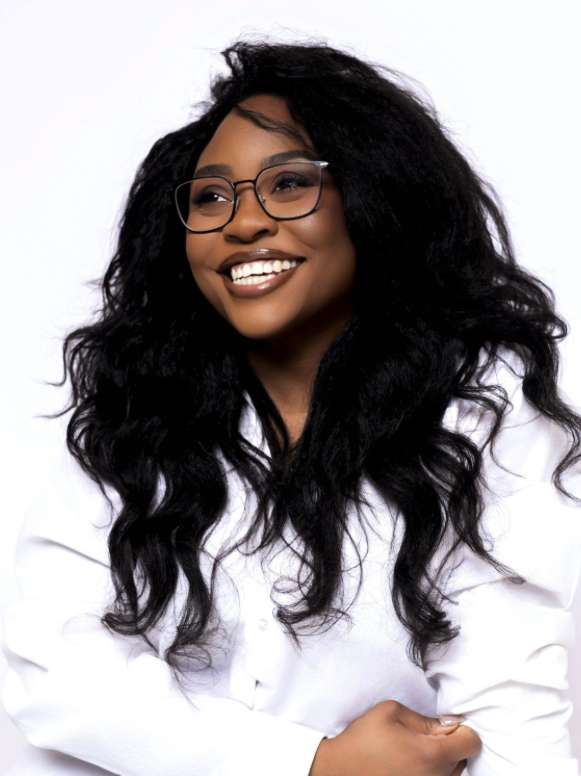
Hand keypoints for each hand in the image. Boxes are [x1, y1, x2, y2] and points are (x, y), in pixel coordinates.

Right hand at [309, 700, 481, 775]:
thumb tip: (448, 727)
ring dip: (442, 761)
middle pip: (463, 760)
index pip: (471, 743)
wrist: (340, 770)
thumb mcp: (391, 712)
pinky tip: (411, 764)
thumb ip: (425, 719)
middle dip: (451, 745)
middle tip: (426, 736)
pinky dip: (431, 772)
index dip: (463, 730)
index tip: (446, 726)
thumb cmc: (364, 738)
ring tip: (416, 751)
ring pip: (452, 774)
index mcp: (431, 755)